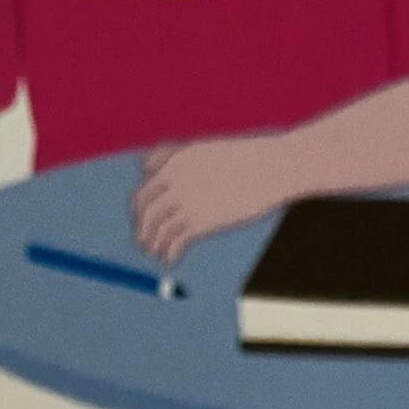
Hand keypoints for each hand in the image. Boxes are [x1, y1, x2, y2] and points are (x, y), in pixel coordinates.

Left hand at [133, 136, 293, 262]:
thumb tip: (144, 167)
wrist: (270, 169)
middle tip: (143, 242)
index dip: (139, 208)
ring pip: (157, 229)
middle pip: (145, 211)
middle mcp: (175, 181)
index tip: (141, 219)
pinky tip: (170, 261)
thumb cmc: (243, 157)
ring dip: (152, 245)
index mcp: (174, 161)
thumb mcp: (203, 147)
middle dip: (142, 229)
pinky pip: (175, 243)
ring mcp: (187, 202)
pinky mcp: (201, 221)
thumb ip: (172, 154)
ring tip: (154, 254)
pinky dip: (168, 254)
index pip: (144, 189)